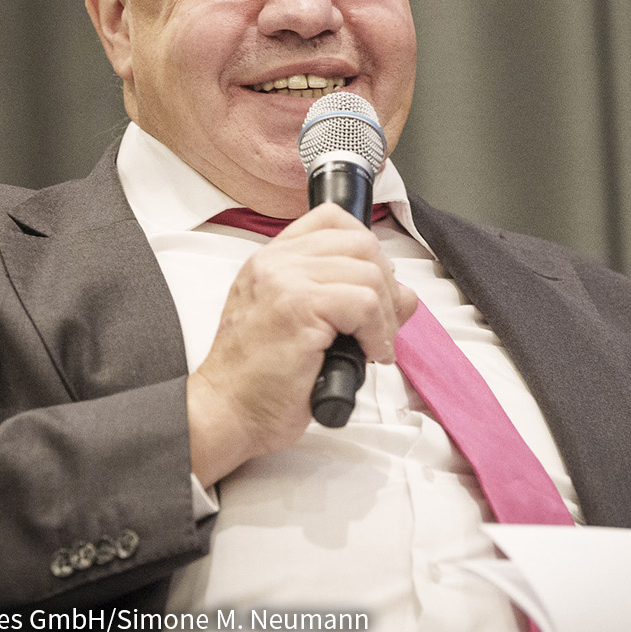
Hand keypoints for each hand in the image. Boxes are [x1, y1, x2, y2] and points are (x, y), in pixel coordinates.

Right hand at [186, 203, 418, 485]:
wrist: (226, 412)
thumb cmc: (259, 379)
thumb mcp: (301, 324)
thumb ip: (344, 297)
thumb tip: (404, 295)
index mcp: (271, 260)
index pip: (332, 218)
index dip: (366, 247)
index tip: (374, 286)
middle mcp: (275, 262)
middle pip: (361, 244)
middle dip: (386, 285)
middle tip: (381, 326)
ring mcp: (285, 282)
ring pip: (369, 274)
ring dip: (386, 316)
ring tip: (375, 346)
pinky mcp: (298, 309)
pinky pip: (365, 304)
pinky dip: (378, 332)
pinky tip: (369, 354)